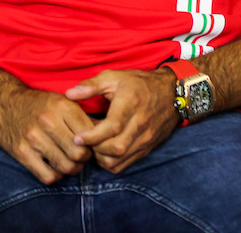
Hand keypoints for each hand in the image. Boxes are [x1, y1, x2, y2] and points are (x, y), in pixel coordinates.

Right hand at [0, 86, 95, 184]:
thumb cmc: (39, 105)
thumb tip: (104, 137)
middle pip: (80, 154)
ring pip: (66, 167)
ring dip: (71, 169)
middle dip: (84, 159)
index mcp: (62, 106)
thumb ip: (81, 118)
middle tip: (80, 156)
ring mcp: (33, 138)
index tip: (90, 145)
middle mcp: (48, 121)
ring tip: (69, 162)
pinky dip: (56, 176)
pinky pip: (48, 176)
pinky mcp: (22, 152)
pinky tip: (54, 167)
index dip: (94, 144)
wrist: (4, 103)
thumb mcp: (61, 101)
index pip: (90, 135)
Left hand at [65, 69, 180, 173]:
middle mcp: (140, 124)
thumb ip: (91, 86)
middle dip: (94, 148)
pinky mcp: (147, 148)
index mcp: (130, 104)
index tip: (77, 138)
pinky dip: (111, 162)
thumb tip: (69, 94)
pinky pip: (126, 164)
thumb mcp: (114, 77)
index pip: (111, 127)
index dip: (92, 136)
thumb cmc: (139, 83)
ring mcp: (145, 138)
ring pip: (120, 159)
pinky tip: (103, 151)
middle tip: (82, 141)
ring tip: (92, 146)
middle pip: (115, 147)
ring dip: (101, 157)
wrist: (172, 93)